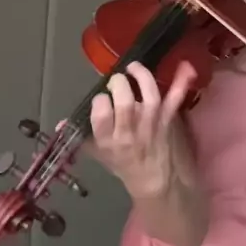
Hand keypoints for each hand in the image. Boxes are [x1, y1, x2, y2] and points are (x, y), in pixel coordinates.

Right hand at [86, 59, 196, 198]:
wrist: (154, 180)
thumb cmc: (123, 163)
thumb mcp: (98, 153)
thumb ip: (81, 135)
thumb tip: (60, 123)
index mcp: (109, 140)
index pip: (101, 115)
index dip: (100, 102)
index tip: (101, 98)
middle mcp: (130, 131)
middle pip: (125, 102)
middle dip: (119, 84)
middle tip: (117, 80)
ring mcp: (151, 124)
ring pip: (149, 97)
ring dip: (142, 77)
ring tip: (133, 68)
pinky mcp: (168, 119)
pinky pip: (175, 99)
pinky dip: (181, 83)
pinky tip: (185, 66)